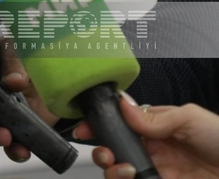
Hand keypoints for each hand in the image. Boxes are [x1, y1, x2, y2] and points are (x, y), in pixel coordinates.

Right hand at [0, 42, 59, 162]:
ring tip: (5, 138)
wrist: (57, 70)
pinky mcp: (21, 128)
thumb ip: (16, 64)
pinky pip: (14, 143)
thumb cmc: (32, 56)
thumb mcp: (21, 52)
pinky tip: (21, 150)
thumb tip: (13, 81)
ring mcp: (5, 114)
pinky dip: (16, 150)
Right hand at [74, 93, 218, 178]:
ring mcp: (156, 172)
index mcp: (158, 128)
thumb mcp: (191, 118)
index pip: (120, 124)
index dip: (101, 124)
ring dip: (110, 167)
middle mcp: (153, 151)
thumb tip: (123, 106)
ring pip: (118, 171)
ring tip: (122, 166)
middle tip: (105, 151)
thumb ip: (155, 116)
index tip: (86, 126)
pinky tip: (130, 174)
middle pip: (113, 149)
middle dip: (101, 149)